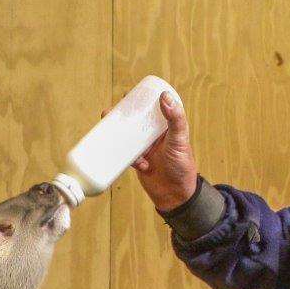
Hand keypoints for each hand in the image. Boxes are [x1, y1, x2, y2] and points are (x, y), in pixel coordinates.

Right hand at [103, 93, 198, 210]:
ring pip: (128, 137)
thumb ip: (175, 119)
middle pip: (135, 121)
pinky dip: (128, 158)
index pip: (152, 108)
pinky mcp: (138, 162)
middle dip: (122, 116)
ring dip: (117, 133)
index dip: (140, 100)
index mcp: (166, 127)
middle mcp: (154, 136)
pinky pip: (127, 156)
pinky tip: (140, 164)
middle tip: (109, 112)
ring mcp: (145, 149)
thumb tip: (164, 96)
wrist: (176, 195)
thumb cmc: (182, 166)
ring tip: (107, 128)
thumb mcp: (180, 139)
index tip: (127, 93)